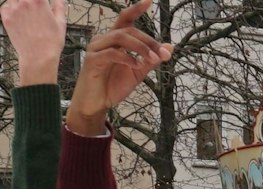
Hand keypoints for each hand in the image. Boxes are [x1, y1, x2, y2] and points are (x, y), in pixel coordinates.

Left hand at [0, 0, 65, 84]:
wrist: (38, 58)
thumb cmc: (51, 43)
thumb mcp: (60, 22)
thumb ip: (59, 6)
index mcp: (39, 1)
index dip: (40, 0)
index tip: (41, 2)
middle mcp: (25, 2)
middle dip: (29, 1)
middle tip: (32, 5)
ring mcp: (14, 10)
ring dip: (19, 2)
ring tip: (25, 8)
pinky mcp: (6, 19)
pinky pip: (4, 7)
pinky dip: (9, 7)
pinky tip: (16, 13)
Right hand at [64, 0, 170, 133]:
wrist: (97, 104)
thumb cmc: (113, 86)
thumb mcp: (138, 72)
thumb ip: (152, 59)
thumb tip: (170, 47)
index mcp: (115, 40)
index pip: (126, 19)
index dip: (136, 9)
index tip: (149, 1)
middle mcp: (104, 39)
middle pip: (129, 30)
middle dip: (148, 41)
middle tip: (162, 54)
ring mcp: (96, 48)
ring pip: (120, 37)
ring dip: (140, 48)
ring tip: (151, 60)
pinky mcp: (92, 60)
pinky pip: (112, 53)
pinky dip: (127, 58)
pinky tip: (137, 66)